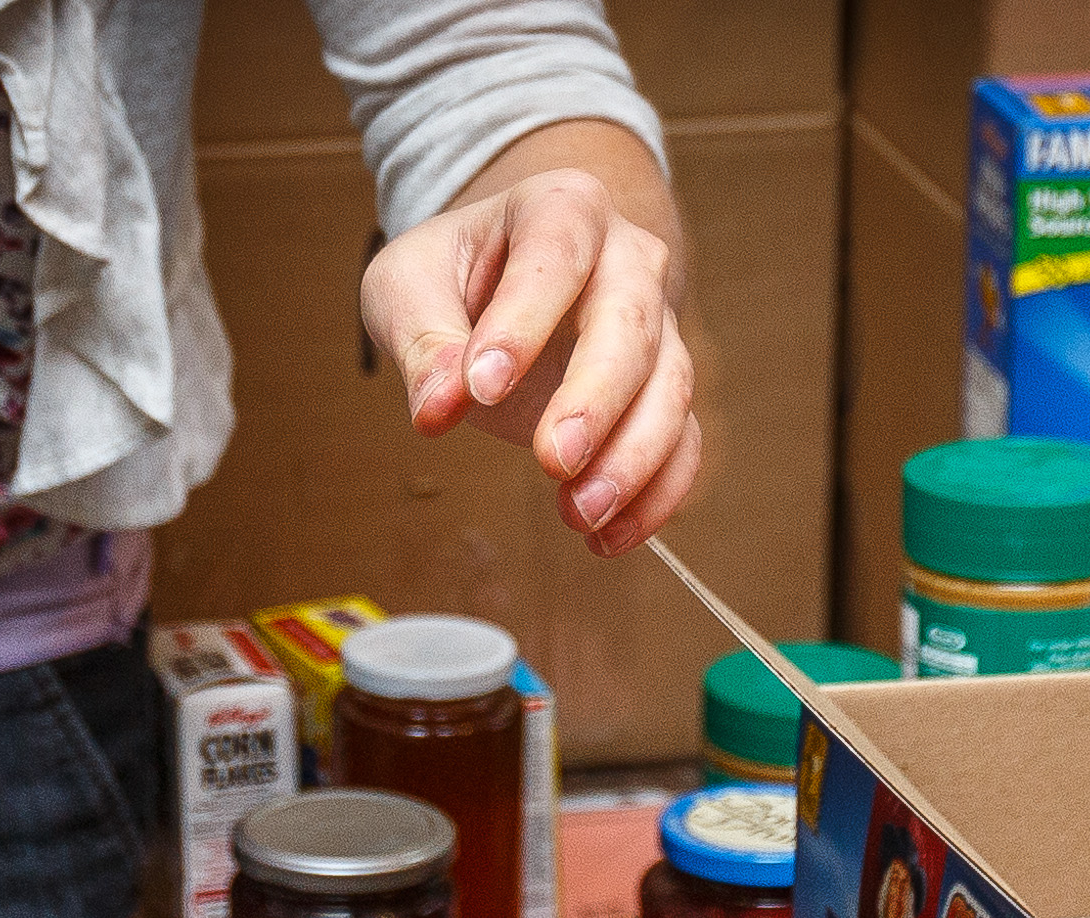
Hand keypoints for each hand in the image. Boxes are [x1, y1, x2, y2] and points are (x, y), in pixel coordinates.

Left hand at [362, 164, 703, 555]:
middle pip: (632, 323)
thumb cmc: (453, 274)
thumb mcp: (406, 284)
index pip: (556, 252)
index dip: (525, 319)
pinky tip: (608, 537)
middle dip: (596, 398)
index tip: (481, 385)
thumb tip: (437, 409)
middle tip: (550, 460)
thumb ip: (420, 340)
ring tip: (578, 515)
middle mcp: (627, 259)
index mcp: (562, 207)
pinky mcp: (663, 389)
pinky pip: (683, 441)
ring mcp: (657, 324)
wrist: (502, 278)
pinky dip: (656, 495)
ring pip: (670, 387)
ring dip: (632, 460)